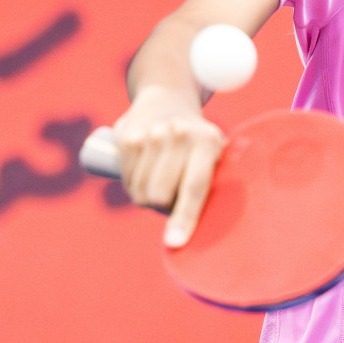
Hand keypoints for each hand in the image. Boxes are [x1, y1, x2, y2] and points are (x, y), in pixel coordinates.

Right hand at [112, 85, 226, 246]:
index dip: (185, 218)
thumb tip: (218, 231)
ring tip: (160, 176)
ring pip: (140, 190)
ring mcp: (152, 133)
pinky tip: (144, 167)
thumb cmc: (196, 142)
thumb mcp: (213, 155)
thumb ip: (214, 186)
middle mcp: (180, 134)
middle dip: (163, 205)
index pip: (195, 187)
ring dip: (146, 194)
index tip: (175, 243)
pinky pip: (126, 178)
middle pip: (160, 195)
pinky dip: (133, 181)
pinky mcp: (128, 135)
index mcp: (208, 142)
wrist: (166, 100)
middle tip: (173, 193)